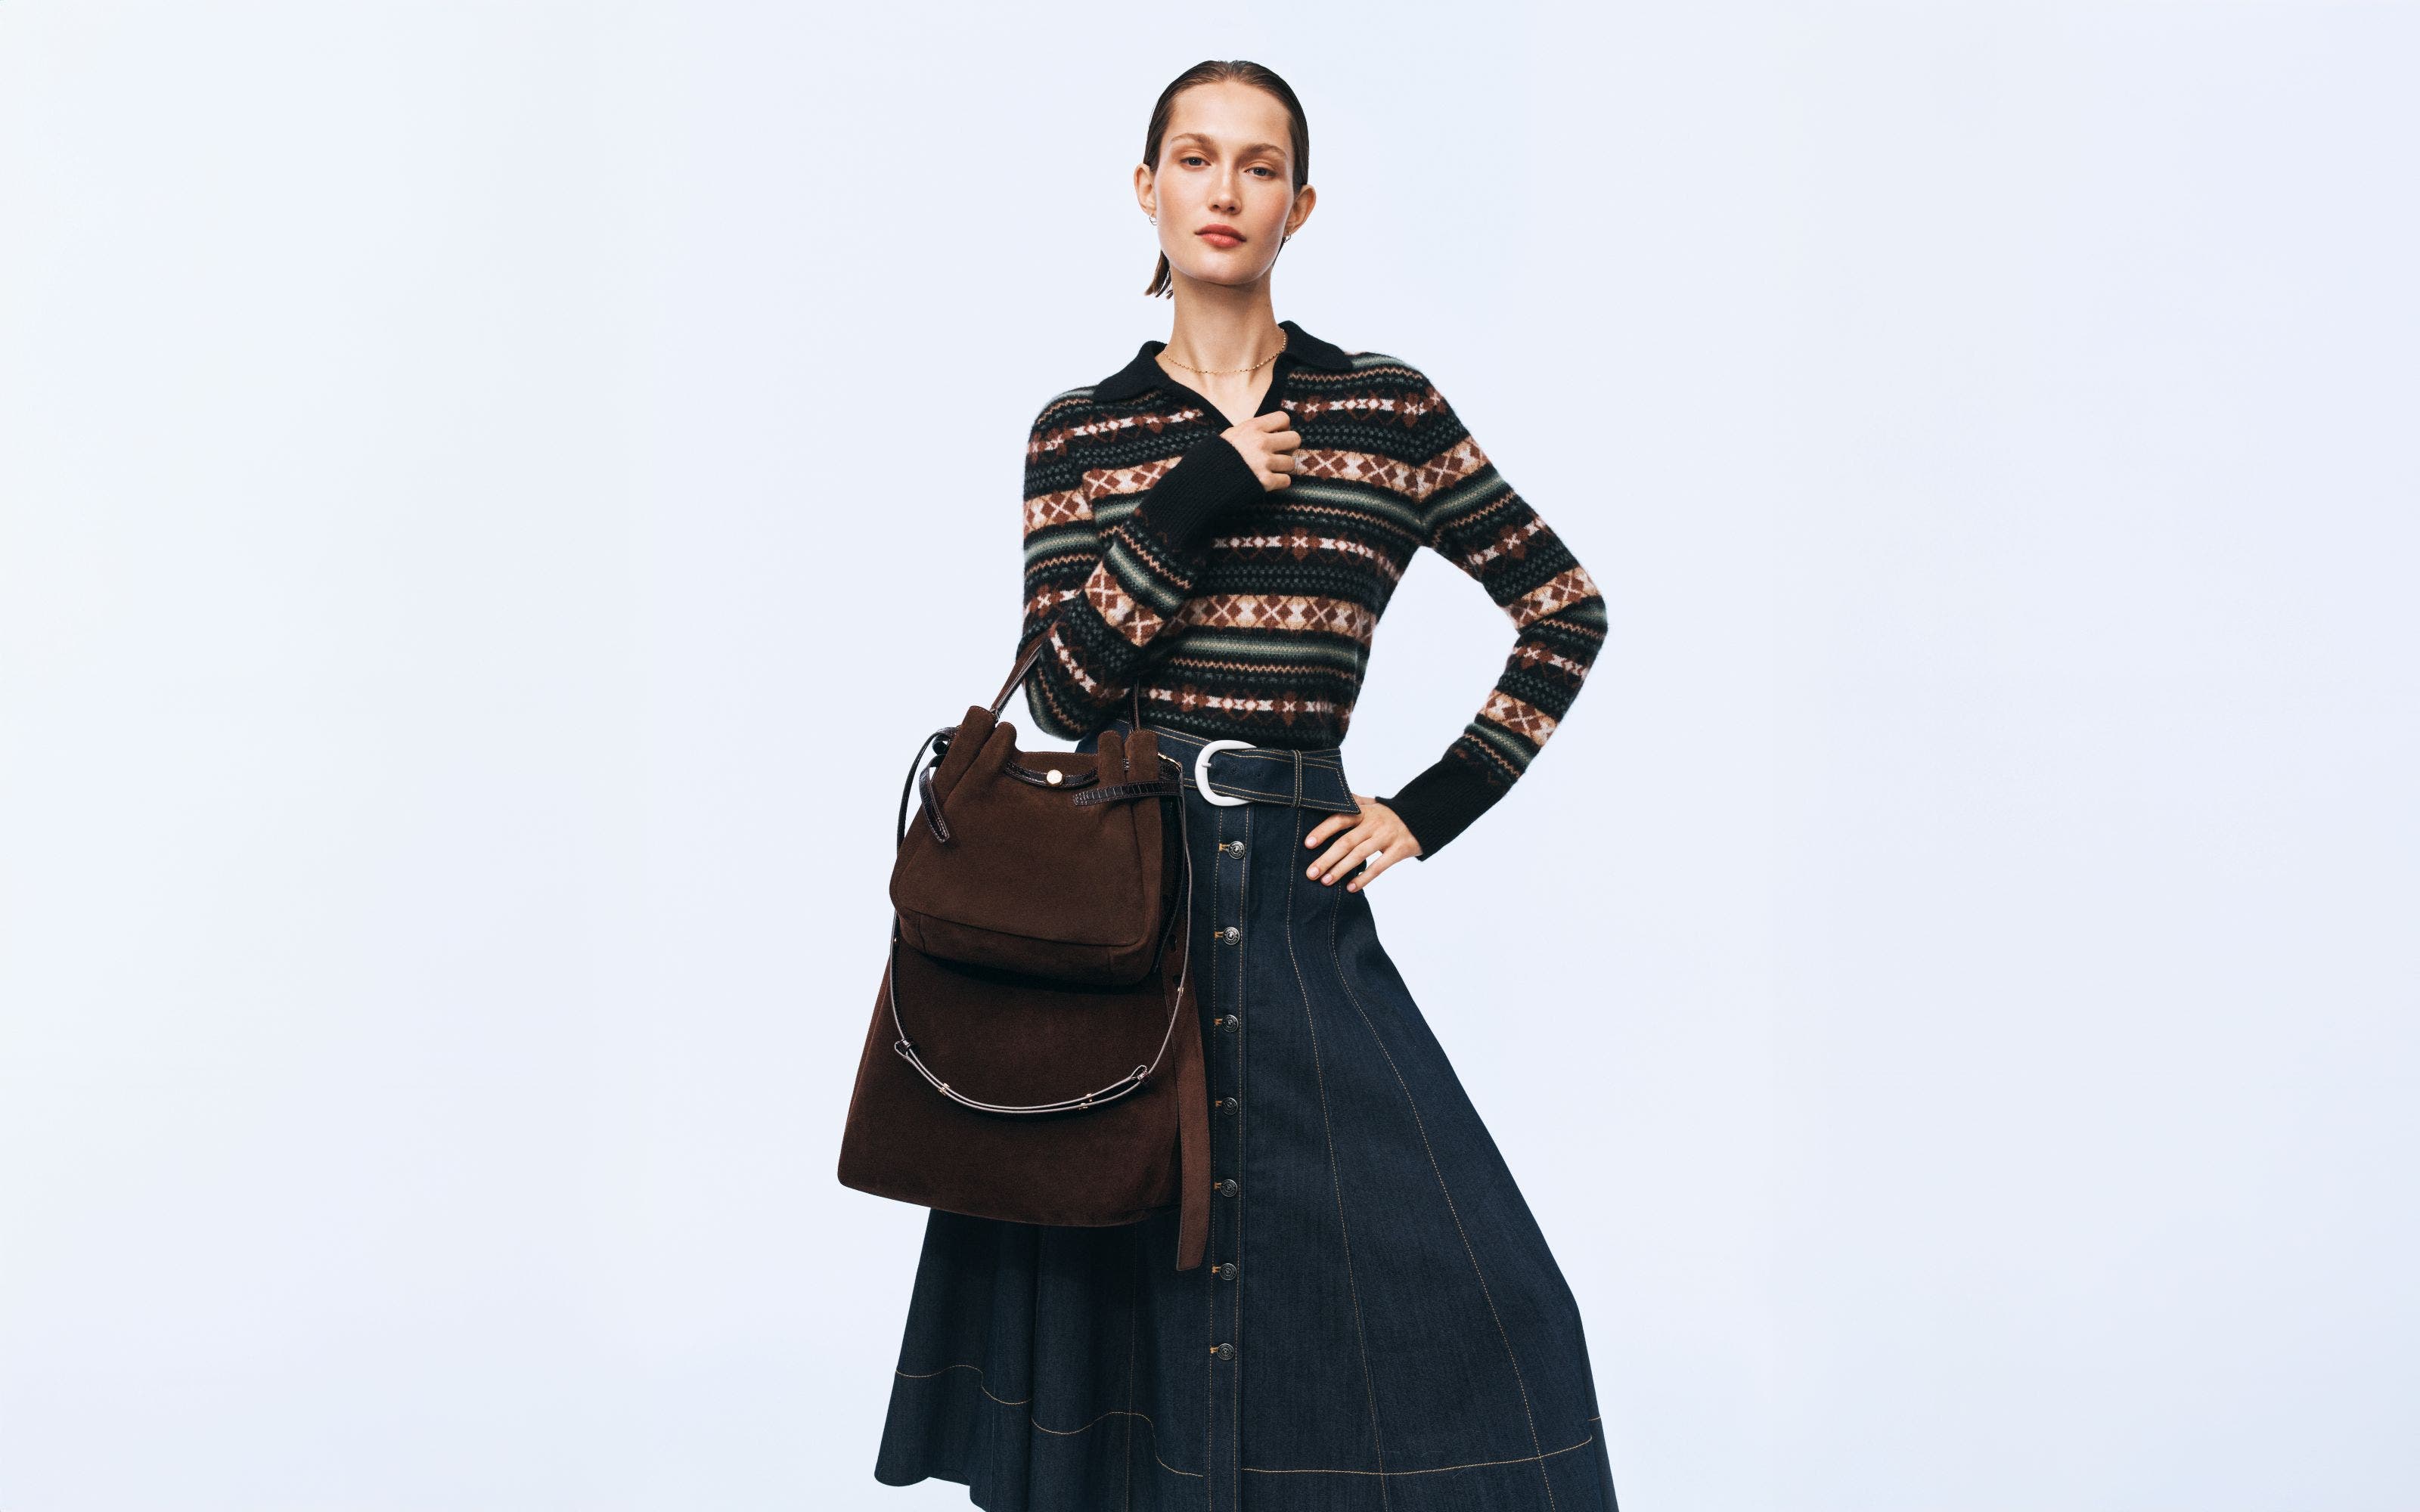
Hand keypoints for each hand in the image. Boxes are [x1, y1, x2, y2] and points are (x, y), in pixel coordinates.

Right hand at [1222, 410, 1300, 491]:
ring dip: (1282, 468)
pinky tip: (1269, 481)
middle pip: (1295, 439)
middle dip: (1289, 447)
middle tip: (1278, 454)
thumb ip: (1251, 431)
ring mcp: (1264, 462)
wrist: (1202, 480)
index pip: (1283, 418)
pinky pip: (1286, 481)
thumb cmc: (1215, 457)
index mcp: (1252, 428)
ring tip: (1269, 470)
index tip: (1275, 436)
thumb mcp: (1230, 435)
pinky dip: (1279, 483)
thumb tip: (1270, 431)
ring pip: (1291, 462)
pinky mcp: (1264, 482)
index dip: (1283, 428)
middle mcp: (1261, 443)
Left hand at [1303, 794, 1422, 890]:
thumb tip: (1330, 795)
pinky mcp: (1399, 850)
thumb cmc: (1391, 814)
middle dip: (1327, 858)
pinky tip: (1350, 887)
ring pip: (1359, 855)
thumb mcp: (1373, 803)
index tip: (1308, 844)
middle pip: (1346, 841)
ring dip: (1341, 869)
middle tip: (1311, 873)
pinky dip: (1364, 878)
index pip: (1340, 819)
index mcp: (1364, 811)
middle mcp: (1374, 823)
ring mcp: (1386, 837)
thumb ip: (1353, 802)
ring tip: (1325, 881)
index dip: (1323, 831)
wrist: (1425, 818)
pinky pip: (1379, 866)